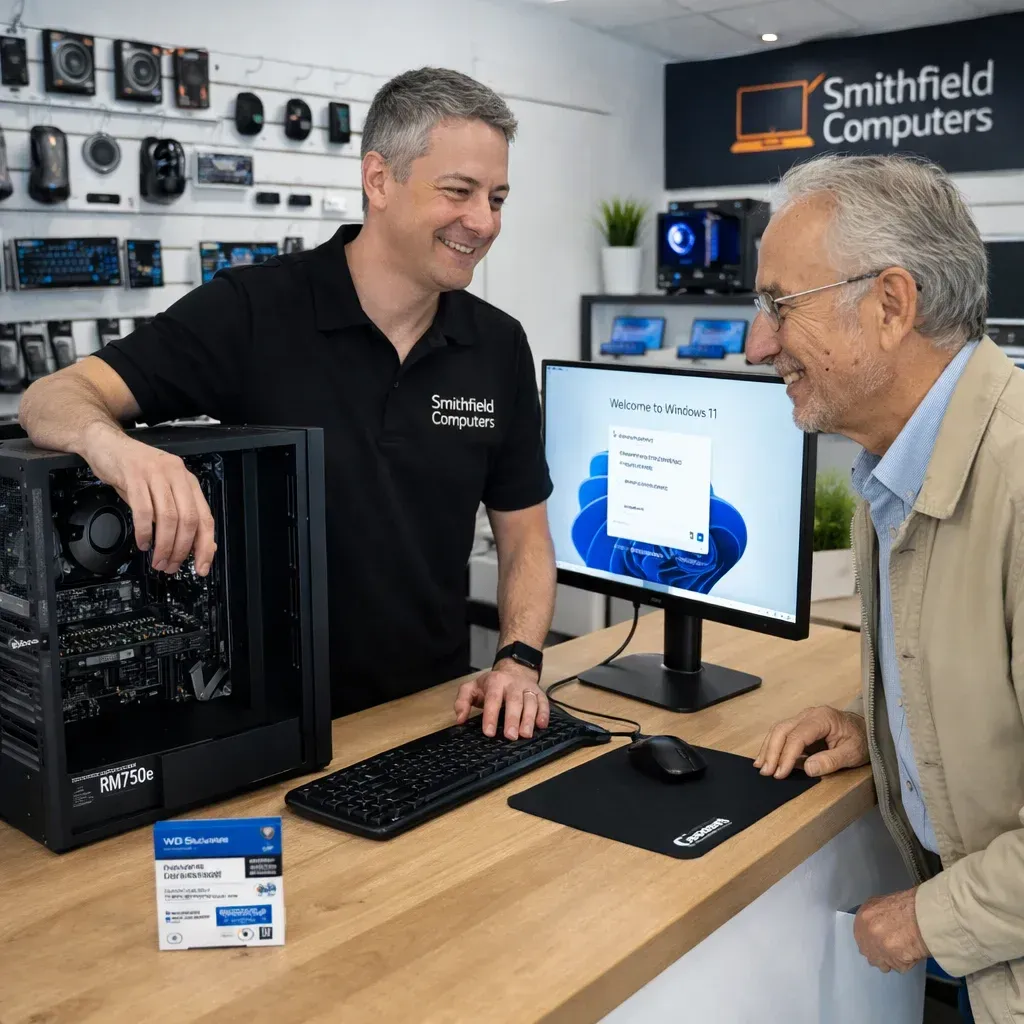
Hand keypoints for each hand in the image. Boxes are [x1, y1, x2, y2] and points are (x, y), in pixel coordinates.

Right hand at [82, 424, 216, 575]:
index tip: (201, 566)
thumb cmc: (135, 470)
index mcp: (188, 481)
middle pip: (188, 519)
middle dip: (181, 549)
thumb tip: (192, 545)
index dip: (205, 545)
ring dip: (164, 544)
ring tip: (158, 559)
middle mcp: (176, 475)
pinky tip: (143, 542)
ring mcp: (156, 473)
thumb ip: (177, 513)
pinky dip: (144, 531)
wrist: (106, 444)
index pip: (205, 517)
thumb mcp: (161, 490)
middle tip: (172, 565)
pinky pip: (143, 509)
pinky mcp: (134, 475)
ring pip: (168, 517)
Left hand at [454, 660, 549, 739]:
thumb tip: (460, 719)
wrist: (514, 669)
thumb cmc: (492, 684)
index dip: (491, 715)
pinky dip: (544, 714)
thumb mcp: (472, 688)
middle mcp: (513, 684)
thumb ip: (462, 702)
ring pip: (530, 702)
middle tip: (511, 736)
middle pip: (514, 701)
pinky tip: (542, 725)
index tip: (489, 732)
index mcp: (495, 682)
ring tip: (526, 734)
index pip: (493, 699)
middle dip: (513, 719)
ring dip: (529, 718)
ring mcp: (527, 688)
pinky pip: (543, 702)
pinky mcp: (539, 693)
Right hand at [753, 705, 868, 778]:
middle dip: (771, 751)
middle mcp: (809, 714)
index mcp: (822, 718)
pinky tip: (766, 758)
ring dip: (768, 748)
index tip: (780, 774)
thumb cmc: (862, 740)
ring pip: (778, 730)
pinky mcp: (801, 725)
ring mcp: (803, 718)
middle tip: (766, 772)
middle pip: (782, 729)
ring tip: (761, 767)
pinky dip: (772, 745)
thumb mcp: (853, 753)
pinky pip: (782, 733)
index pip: (797, 736)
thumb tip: (807, 768)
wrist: (867, 729)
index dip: (786, 755)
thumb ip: (831, 760)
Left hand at [854, 889, 929, 972]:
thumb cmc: (905, 905)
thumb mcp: (881, 903)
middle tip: (889, 948)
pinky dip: (904, 962)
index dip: (869, 940)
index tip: (876, 941)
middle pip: (868, 952)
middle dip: (877, 953)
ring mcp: (881, 952)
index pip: (860, 936)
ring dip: (889, 960)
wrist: (924, 917)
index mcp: (862, 919)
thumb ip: (872, 916)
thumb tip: (873, 925)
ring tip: (902, 950)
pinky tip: (911, 951)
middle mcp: (868, 937)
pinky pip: (898, 967)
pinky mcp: (897, 964)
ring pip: (881, 964)